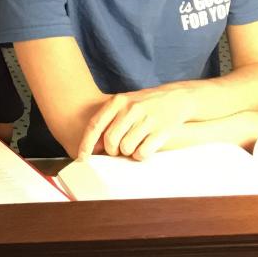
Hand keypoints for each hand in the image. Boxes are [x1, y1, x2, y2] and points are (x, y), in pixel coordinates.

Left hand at [79, 87, 199, 160]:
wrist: (176, 98)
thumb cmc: (145, 104)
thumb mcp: (125, 103)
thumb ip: (109, 119)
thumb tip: (92, 145)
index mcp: (118, 101)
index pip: (96, 125)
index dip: (86, 144)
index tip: (81, 158)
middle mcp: (131, 108)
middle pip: (110, 141)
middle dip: (112, 150)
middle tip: (119, 149)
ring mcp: (147, 119)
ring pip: (126, 148)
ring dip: (128, 152)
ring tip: (135, 143)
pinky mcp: (161, 131)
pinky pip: (142, 153)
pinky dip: (141, 155)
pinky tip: (145, 147)